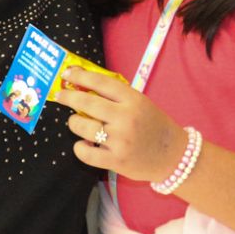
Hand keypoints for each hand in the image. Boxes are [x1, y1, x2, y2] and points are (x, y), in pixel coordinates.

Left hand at [53, 66, 187, 182]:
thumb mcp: (140, 103)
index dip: (80, 76)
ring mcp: (120, 140)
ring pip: (81, 126)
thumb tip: (83, 85)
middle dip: (67, 96)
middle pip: (86, 102)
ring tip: (78, 122)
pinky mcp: (115, 161)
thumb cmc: (154, 126)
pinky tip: (84, 144)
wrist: (174, 156)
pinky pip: (85, 153)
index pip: (100, 82)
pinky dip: (80, 148)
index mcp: (133, 100)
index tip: (67, 73)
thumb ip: (116, 96)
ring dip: (74, 123)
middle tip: (60, 95)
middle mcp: (125, 118)